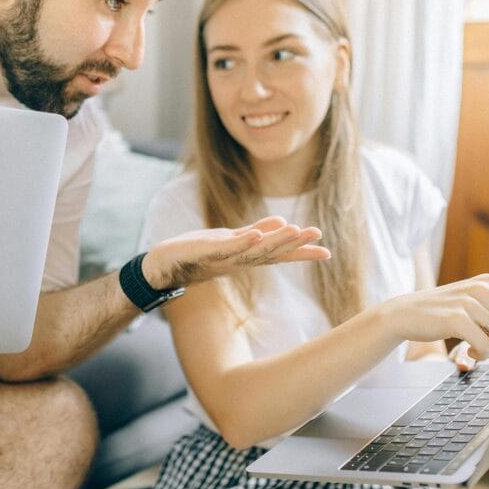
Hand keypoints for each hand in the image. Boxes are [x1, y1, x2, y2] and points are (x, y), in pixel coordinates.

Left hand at [141, 215, 330, 288]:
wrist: (162, 266)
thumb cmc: (196, 253)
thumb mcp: (230, 240)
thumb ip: (255, 233)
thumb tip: (281, 222)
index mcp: (246, 256)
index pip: (278, 254)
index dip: (301, 253)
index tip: (327, 252)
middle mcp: (238, 260)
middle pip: (271, 252)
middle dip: (295, 244)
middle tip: (318, 234)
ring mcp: (222, 257)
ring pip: (253, 250)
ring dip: (274, 241)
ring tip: (295, 231)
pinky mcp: (205, 252)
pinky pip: (227, 248)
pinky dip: (242, 242)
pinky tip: (256, 233)